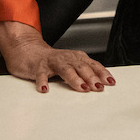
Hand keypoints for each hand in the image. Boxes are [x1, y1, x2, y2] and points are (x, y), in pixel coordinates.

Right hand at [0, 21, 114, 92]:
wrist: (29, 50)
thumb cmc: (54, 61)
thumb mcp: (72, 64)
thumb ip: (86, 72)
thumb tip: (103, 84)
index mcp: (77, 58)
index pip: (93, 65)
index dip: (102, 73)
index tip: (110, 82)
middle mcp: (67, 58)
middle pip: (81, 67)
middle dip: (91, 77)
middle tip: (98, 87)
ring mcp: (52, 62)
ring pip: (65, 69)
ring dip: (74, 79)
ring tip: (82, 88)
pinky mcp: (38, 67)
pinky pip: (40, 75)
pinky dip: (42, 82)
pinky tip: (45, 89)